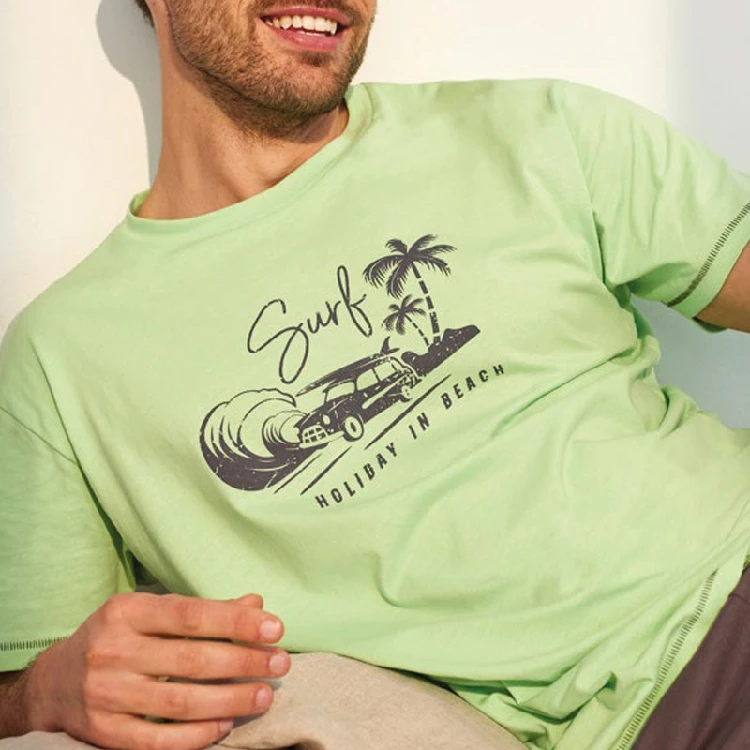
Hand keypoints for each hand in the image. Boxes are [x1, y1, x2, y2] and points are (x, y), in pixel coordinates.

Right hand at [24, 592, 289, 749]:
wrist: (54, 680)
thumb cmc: (119, 637)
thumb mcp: (152, 612)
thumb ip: (203, 611)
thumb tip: (257, 603)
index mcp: (126, 611)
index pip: (191, 615)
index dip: (236, 621)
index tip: (275, 628)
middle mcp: (112, 650)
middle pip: (190, 659)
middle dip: (243, 662)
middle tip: (281, 663)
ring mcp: (105, 693)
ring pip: (179, 701)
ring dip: (229, 699)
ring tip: (264, 696)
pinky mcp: (103, 732)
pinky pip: (156, 740)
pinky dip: (195, 735)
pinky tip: (225, 724)